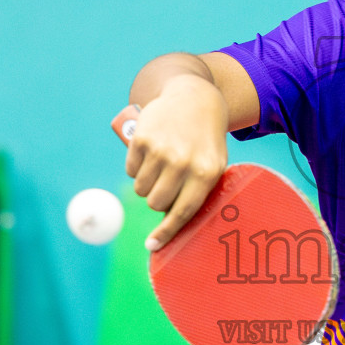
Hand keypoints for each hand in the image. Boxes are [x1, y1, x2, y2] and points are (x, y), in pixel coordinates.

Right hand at [115, 74, 228, 249]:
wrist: (195, 98)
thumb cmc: (205, 140)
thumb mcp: (213, 164)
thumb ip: (198, 192)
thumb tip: (171, 223)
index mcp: (206, 173)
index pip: (182, 212)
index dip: (166, 232)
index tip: (152, 247)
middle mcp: (183, 162)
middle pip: (155, 203)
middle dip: (156, 200)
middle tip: (164, 186)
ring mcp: (161, 150)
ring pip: (140, 188)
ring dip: (146, 184)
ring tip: (159, 167)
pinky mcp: (142, 139)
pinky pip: (130, 170)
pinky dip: (136, 168)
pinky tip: (149, 154)